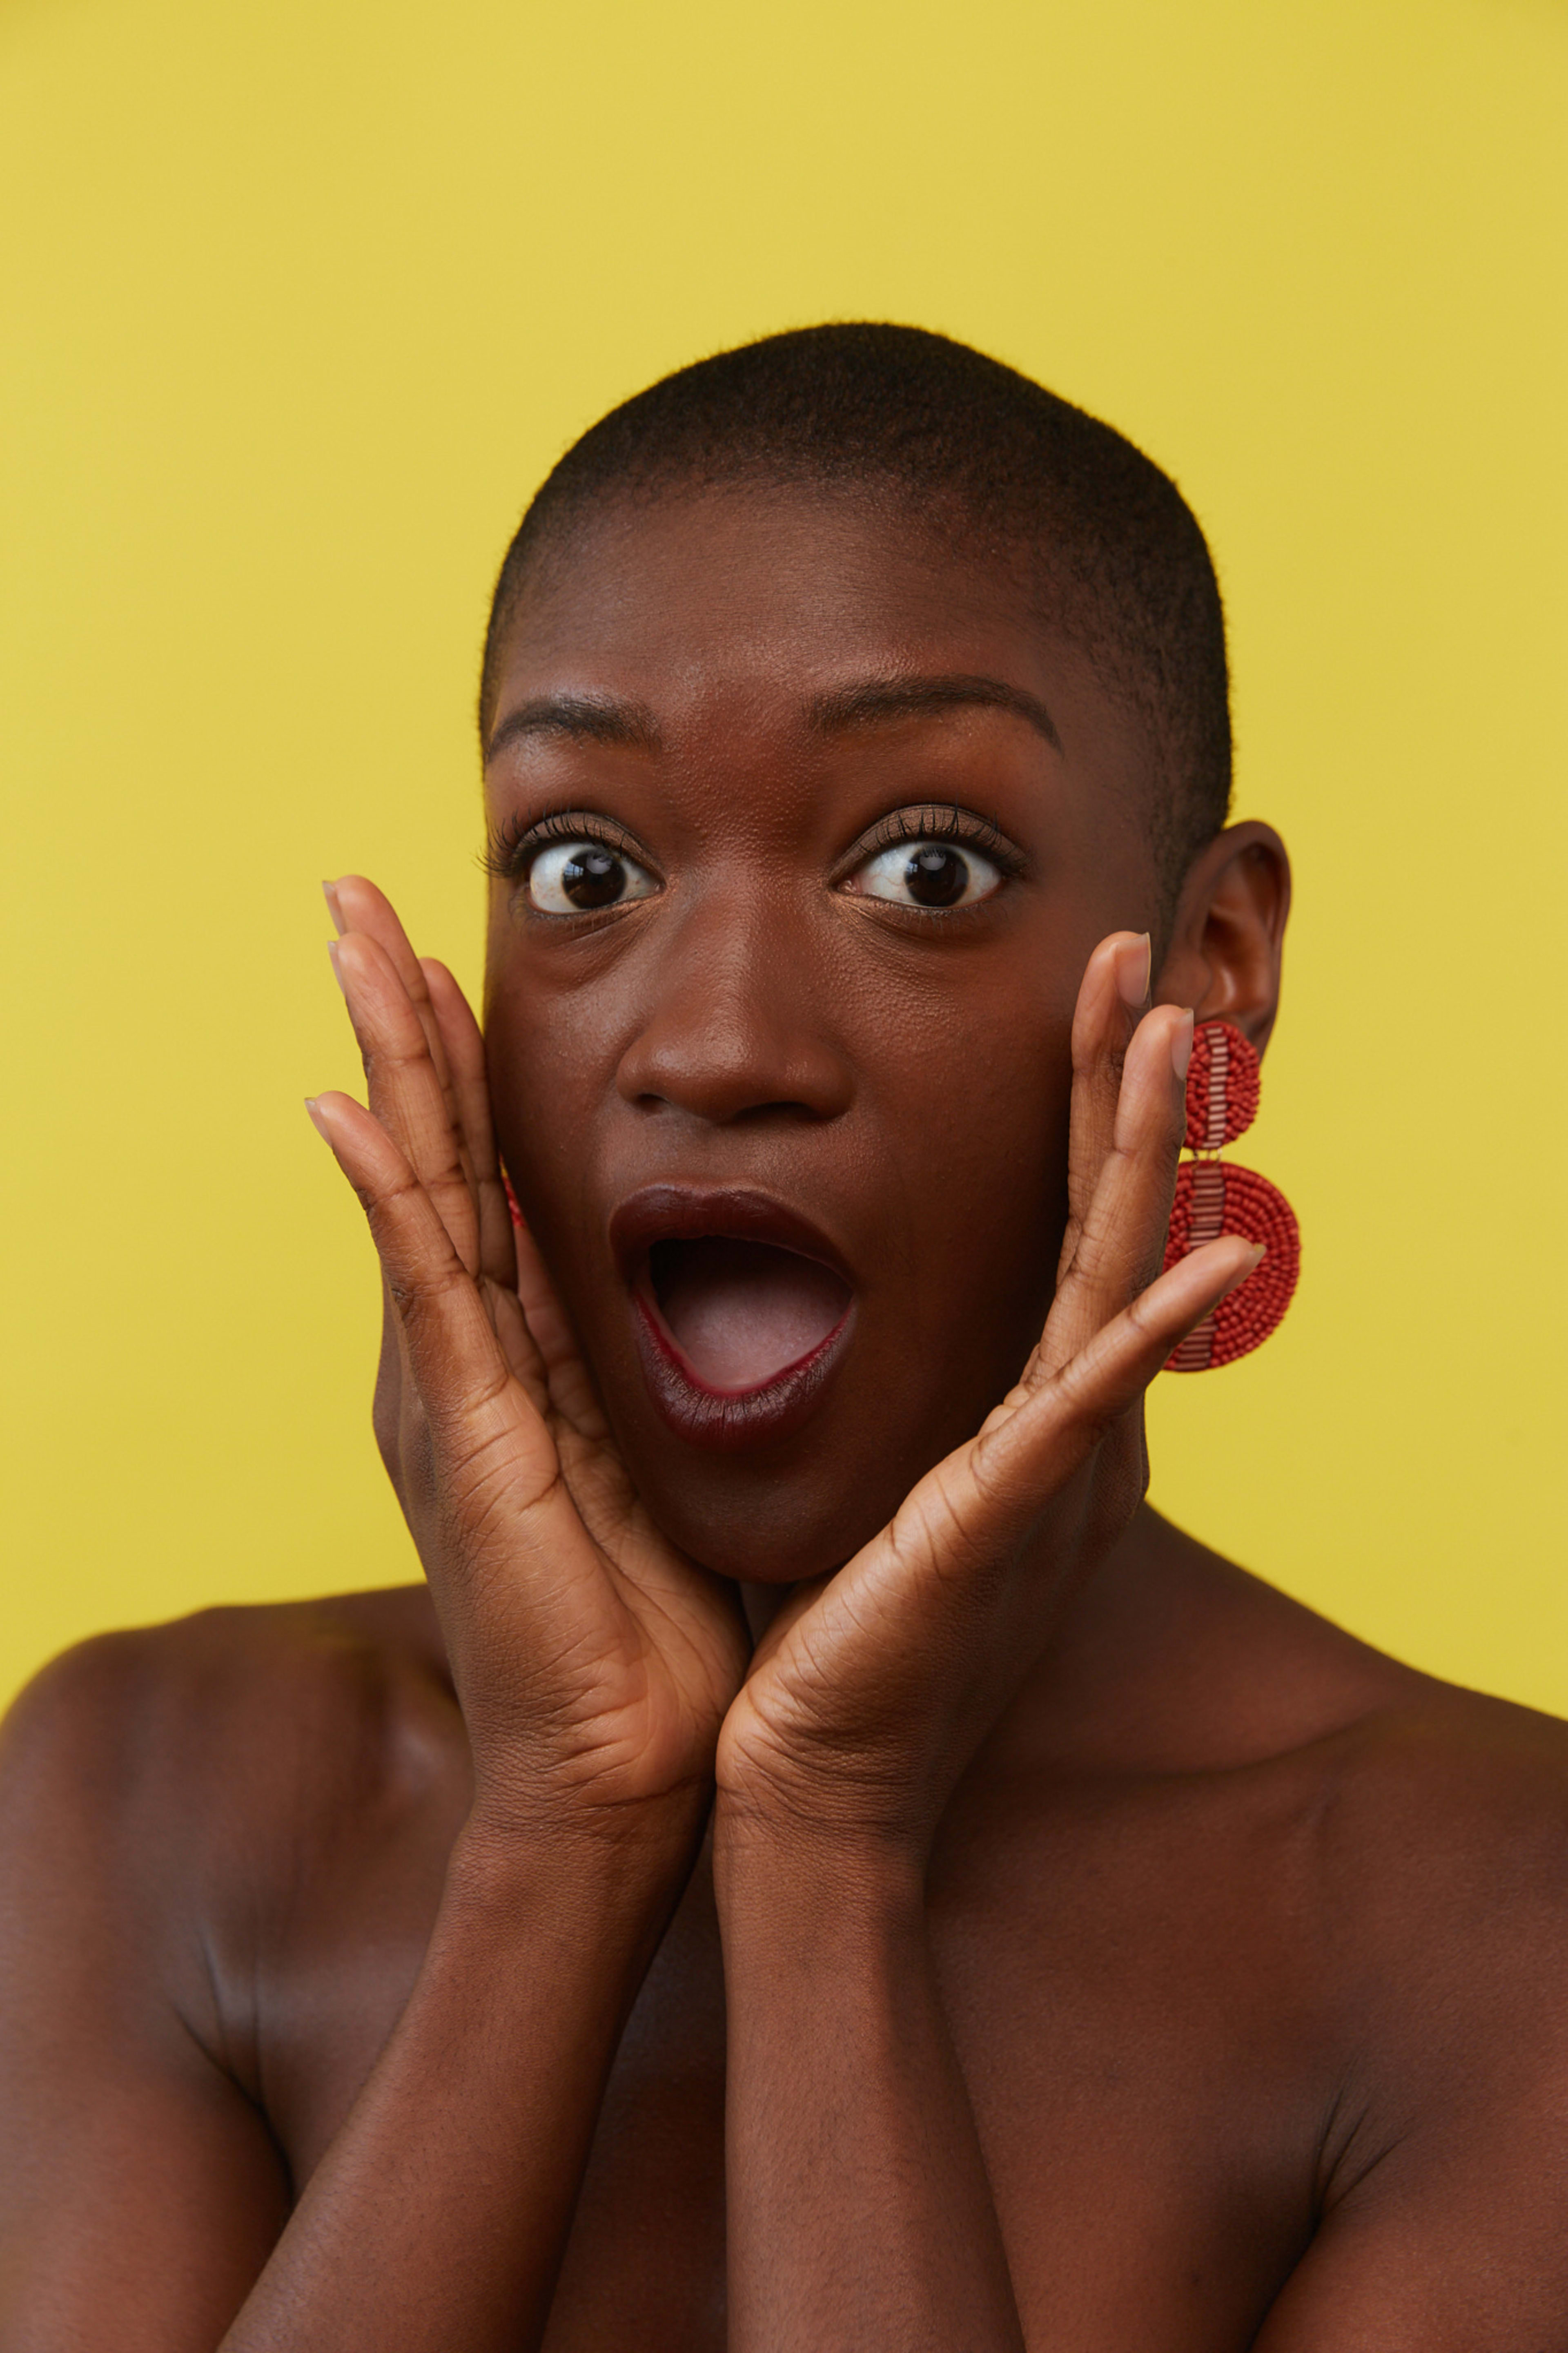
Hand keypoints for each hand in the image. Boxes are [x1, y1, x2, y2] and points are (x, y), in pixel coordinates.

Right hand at [307, 878, 747, 1849]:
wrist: (630, 1771)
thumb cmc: (659, 1626)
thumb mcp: (664, 1462)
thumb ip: (656, 1375)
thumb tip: (707, 1290)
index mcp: (523, 1357)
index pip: (486, 1175)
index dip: (461, 1059)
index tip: (446, 950)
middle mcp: (468, 1359)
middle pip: (432, 1154)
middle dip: (398, 1022)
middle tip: (360, 895)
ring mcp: (453, 1395)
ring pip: (415, 1191)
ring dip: (385, 1063)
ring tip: (352, 942)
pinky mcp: (466, 1442)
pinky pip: (425, 1294)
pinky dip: (386, 1201)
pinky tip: (345, 1112)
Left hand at [715, 933, 1259, 1859]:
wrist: (809, 1773)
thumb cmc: (830, 1631)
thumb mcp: (876, 1476)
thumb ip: (895, 1393)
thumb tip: (845, 1306)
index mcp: (1014, 1408)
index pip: (1054, 1228)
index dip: (1076, 1110)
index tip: (1085, 999)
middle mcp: (1052, 1424)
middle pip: (1095, 1222)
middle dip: (1116, 1087)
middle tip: (1135, 960)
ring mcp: (1042, 1468)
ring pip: (1105, 1277)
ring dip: (1142, 1150)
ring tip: (1174, 1033)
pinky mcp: (1002, 1518)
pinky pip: (1084, 1403)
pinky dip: (1146, 1325)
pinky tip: (1215, 1243)